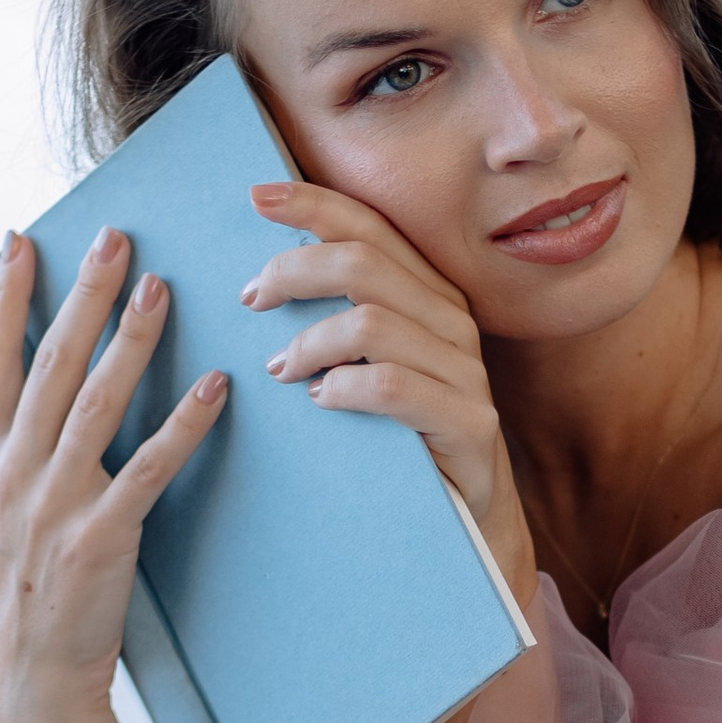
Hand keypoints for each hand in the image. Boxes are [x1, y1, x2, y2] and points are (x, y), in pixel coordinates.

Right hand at [0, 221, 228, 722]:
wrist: (27, 693)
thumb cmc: (19, 607)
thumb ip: (8, 465)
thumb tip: (26, 408)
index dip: (5, 301)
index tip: (20, 241)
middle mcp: (10, 477)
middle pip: (46, 366)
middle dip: (80, 295)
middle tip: (114, 237)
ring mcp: (52, 508)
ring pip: (93, 404)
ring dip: (129, 341)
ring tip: (160, 287)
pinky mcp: (99, 542)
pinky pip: (147, 470)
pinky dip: (182, 425)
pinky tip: (214, 388)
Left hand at [242, 181, 534, 590]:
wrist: (471, 526)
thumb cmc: (405, 440)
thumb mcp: (372, 367)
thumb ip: (339, 322)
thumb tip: (265, 279)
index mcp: (430, 296)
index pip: (373, 227)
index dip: (314, 204)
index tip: (256, 196)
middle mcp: (453, 322)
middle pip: (365, 262)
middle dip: (295, 270)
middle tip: (250, 300)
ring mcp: (466, 372)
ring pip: (373, 322)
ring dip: (311, 341)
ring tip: (280, 370)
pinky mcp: (469, 423)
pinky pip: (392, 386)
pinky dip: (345, 389)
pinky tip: (321, 402)